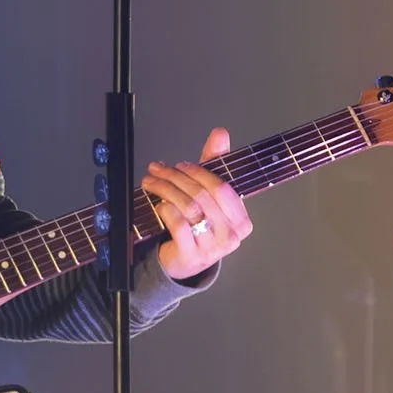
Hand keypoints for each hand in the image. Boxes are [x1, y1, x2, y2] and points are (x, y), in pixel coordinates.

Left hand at [145, 126, 252, 281]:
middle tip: (158, 170)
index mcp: (241, 221)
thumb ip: (216, 164)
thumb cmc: (199, 224)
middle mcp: (230, 236)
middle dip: (176, 177)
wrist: (184, 259)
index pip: (222, 188)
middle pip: (202, 196)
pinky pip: (178, 224)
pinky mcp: (191, 255)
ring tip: (151, 182)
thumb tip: (220, 133)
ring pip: (189, 208)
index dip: (199, 172)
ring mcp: (212, 248)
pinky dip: (166, 209)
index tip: (180, 165)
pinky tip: (159, 203)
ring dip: (166, 189)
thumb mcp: (209, 194)